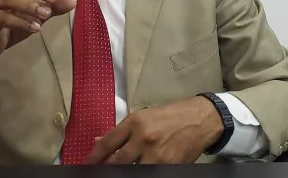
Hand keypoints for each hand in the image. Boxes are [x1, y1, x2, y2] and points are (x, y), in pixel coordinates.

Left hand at [85, 96, 223, 163]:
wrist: (200, 119)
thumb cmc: (171, 115)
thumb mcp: (144, 116)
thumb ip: (122, 130)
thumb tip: (99, 141)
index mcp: (135, 122)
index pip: (108, 143)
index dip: (94, 157)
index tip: (86, 165)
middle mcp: (144, 138)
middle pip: (116, 162)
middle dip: (105, 169)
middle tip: (98, 172)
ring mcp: (156, 155)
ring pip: (131, 171)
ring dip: (123, 171)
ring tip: (118, 171)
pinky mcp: (168, 167)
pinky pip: (149, 174)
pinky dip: (142, 173)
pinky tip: (139, 170)